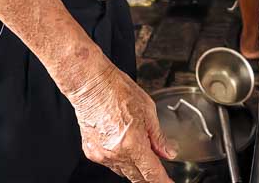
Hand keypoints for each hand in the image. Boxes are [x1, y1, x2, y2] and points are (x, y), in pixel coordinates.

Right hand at [68, 61, 175, 181]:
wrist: (90, 84)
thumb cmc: (116, 90)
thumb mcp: (147, 110)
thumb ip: (158, 136)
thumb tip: (168, 152)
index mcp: (133, 143)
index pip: (153, 174)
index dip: (163, 181)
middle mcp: (116, 154)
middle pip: (138, 178)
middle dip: (150, 177)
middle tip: (159, 171)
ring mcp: (102, 155)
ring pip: (124, 172)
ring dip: (135, 167)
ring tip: (139, 149)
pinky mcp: (92, 152)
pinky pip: (111, 163)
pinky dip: (120, 159)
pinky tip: (123, 144)